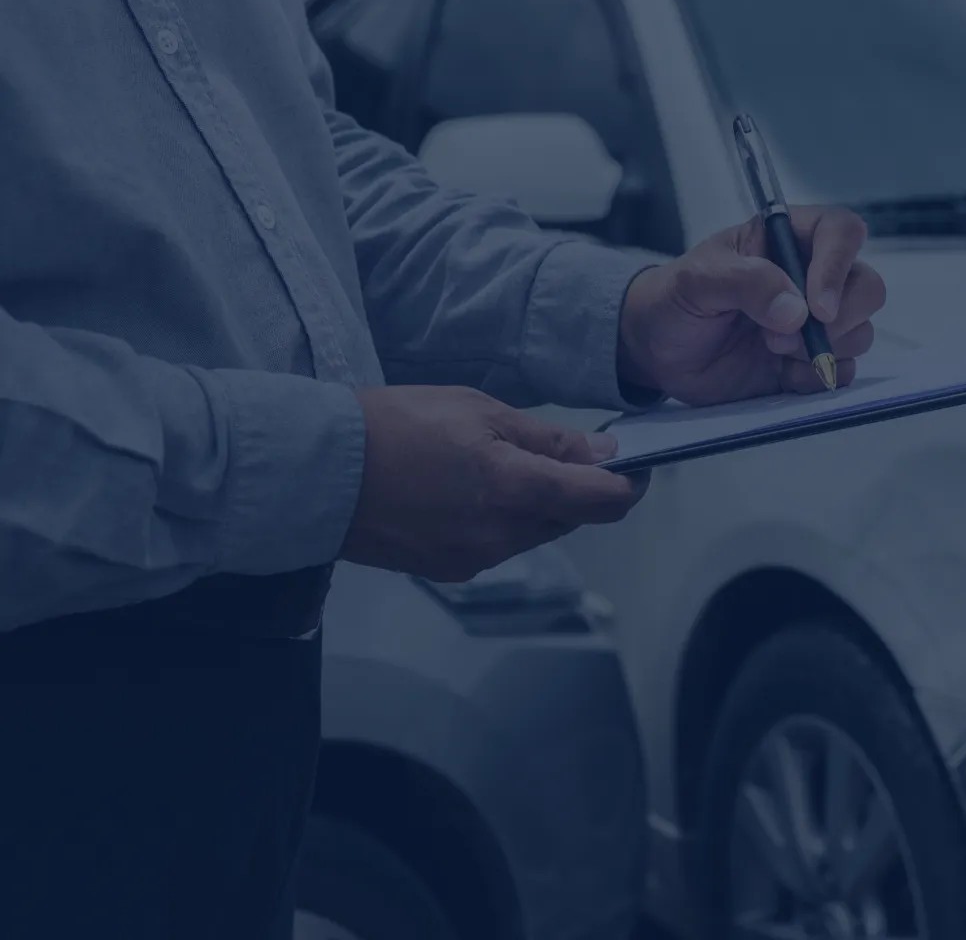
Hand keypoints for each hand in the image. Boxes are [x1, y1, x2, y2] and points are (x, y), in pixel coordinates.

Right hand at [342, 386, 647, 581]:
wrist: (317, 471)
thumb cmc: (396, 423)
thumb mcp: (479, 411)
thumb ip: (548, 440)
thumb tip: (606, 454)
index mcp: (515, 489)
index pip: (603, 503)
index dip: (629, 485)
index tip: (634, 467)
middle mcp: (502, 535)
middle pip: (568, 519)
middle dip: (574, 489)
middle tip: (557, 450)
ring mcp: (474, 558)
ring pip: (532, 533)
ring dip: (534, 504)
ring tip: (493, 463)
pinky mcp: (447, 570)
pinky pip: (495, 545)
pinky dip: (497, 519)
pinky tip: (464, 490)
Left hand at [618, 205, 887, 405]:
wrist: (656, 352)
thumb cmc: (673, 300)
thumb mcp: (695, 280)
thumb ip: (745, 282)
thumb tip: (796, 311)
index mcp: (786, 239)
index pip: (842, 232)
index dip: (839, 266)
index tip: (816, 307)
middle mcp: (810, 277)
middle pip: (867, 288)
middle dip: (838, 318)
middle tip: (782, 337)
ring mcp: (814, 324)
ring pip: (860, 334)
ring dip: (822, 350)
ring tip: (771, 351)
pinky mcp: (809, 363)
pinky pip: (842, 372)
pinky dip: (817, 378)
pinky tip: (780, 375)